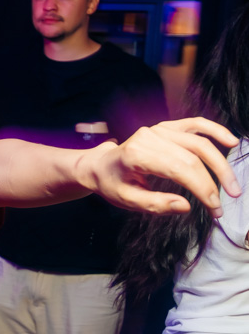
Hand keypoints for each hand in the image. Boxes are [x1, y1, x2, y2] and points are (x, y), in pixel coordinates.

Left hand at [81, 118, 239, 214]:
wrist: (100, 165)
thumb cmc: (112, 184)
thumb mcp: (127, 201)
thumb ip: (156, 204)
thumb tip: (186, 207)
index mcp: (137, 154)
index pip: (179, 169)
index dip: (201, 189)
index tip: (214, 209)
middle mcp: (150, 137)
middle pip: (193, 157)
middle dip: (213, 182)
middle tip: (223, 205)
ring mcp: (159, 129)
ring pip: (199, 142)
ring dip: (220, 164)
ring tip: (233, 185)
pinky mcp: (166, 127)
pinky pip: (195, 124)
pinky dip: (215, 130)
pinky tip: (231, 141)